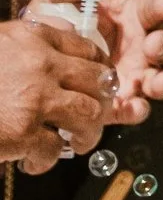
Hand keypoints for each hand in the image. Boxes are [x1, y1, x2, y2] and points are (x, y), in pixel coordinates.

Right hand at [0, 13, 111, 169]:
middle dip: (102, 102)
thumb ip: (25, 44)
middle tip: (93, 117)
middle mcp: (40, 64)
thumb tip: (57, 49)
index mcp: (31, 37)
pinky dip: (47, 160)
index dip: (98, 68)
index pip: (86, 48)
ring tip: (75, 143)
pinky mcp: (23, 133)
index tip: (98, 83)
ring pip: (89, 116)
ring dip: (87, 133)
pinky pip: (55, 149)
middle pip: (99, 81)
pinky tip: (34, 162)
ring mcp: (35, 99)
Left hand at [32, 0, 162, 115]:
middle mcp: (141, 45)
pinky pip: (137, 109)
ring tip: (154, 82)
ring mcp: (135, 76)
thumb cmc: (54, 22)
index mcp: (134, 15)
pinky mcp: (121, 103)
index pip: (157, 7)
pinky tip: (131, 107)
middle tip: (153, 45)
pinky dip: (138, 109)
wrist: (35, 62)